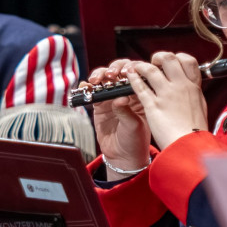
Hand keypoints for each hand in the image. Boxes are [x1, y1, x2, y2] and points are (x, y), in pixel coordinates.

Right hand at [89, 58, 152, 180]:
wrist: (124, 157)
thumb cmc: (135, 140)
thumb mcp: (134, 126)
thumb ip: (126, 111)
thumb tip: (119, 99)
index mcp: (141, 93)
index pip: (136, 73)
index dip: (130, 68)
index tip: (126, 71)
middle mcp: (126, 92)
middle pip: (119, 71)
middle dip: (113, 68)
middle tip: (110, 75)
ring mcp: (112, 97)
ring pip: (104, 78)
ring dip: (99, 75)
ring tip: (96, 81)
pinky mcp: (99, 105)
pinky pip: (92, 92)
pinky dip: (86, 87)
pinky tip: (85, 87)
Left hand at [126, 52, 207, 149]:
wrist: (189, 146)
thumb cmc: (195, 131)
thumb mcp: (200, 107)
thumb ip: (194, 94)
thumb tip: (192, 86)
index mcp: (193, 86)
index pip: (188, 60)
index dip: (178, 57)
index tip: (171, 63)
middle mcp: (180, 86)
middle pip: (168, 59)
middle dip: (158, 57)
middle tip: (154, 62)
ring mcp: (165, 95)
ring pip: (150, 70)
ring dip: (141, 66)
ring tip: (137, 67)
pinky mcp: (153, 106)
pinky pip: (140, 87)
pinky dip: (133, 79)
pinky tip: (130, 77)